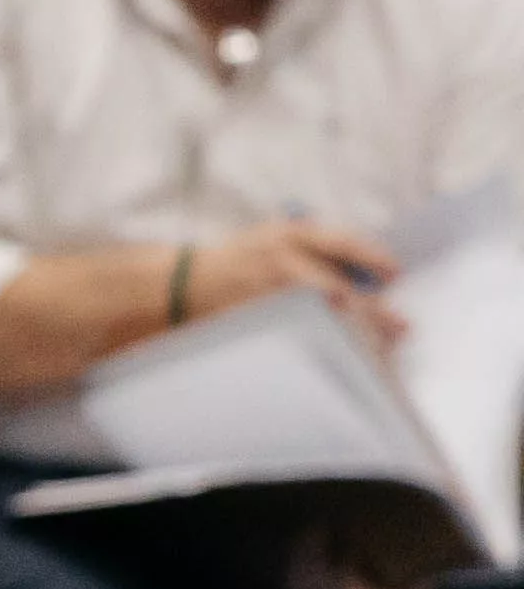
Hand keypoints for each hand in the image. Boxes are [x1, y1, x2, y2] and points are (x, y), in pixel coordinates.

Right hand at [189, 219, 407, 349]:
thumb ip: (318, 248)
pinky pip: (306, 336)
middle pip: (339, 291)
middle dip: (373, 312)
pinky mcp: (261, 323)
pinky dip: (330, 346)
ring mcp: (270, 298)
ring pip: (326, 319)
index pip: (342, 243)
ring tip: (382, 346)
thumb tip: (368, 273)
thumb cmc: (241, 259)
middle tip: (400, 326)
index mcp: (288, 236)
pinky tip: (347, 353)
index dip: (373, 258)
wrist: (187, 284)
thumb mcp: (277, 236)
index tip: (395, 274)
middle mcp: (281, 264)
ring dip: (356, 334)